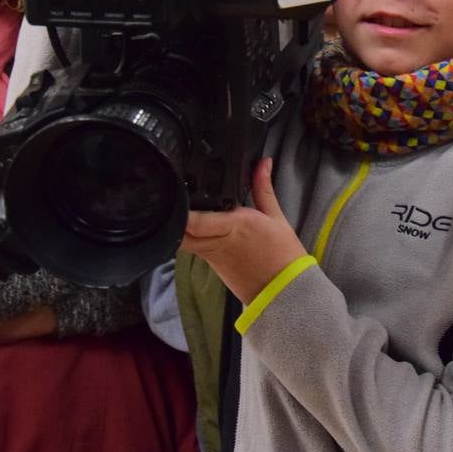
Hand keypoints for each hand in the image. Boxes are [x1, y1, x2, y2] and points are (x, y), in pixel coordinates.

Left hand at [180, 158, 306, 304]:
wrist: (284, 290)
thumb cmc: (283, 253)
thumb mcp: (276, 217)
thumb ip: (263, 187)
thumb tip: (263, 162)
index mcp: (234, 224)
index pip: (195, 219)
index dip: (180, 209)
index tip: (174, 191)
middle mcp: (217, 239)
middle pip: (181, 229)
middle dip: (172, 214)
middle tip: (168, 195)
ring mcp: (211, 254)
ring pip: (181, 240)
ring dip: (176, 225)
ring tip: (175, 207)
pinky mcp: (210, 264)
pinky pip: (191, 247)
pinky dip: (187, 236)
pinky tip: (189, 224)